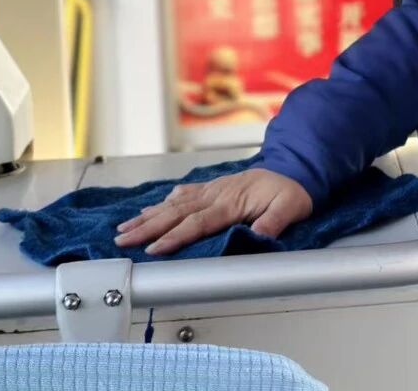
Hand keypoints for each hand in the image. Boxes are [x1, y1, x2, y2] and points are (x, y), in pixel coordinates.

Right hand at [114, 168, 313, 255]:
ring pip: (174, 203)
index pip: (198, 223)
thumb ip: (273, 222)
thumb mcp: (290, 208)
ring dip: (148, 216)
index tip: (154, 249)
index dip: (175, 237)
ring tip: (124, 227)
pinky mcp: (212, 188)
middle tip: (122, 239)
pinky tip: (149, 208)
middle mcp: (217, 194)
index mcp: (232, 202)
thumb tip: (257, 237)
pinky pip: (184, 194)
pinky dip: (164, 202)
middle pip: (177, 212)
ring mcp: (212, 190)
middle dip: (148, 227)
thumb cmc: (291, 192)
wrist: (295, 169)